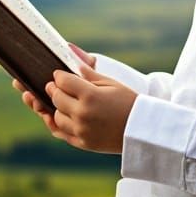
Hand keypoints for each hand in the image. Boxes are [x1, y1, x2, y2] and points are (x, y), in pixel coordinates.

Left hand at [12, 42, 136, 152]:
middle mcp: (83, 114)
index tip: (59, 75)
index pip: (63, 81)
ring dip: (57, 107)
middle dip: (54, 89)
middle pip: (56, 98)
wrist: (141, 129)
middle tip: (55, 86)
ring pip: (56, 117)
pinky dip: (57, 124)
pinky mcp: (83, 144)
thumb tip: (72, 52)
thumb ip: (88, 72)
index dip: (59, 76)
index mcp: (90, 96)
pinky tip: (61, 116)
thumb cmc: (127, 102)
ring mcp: (82, 131)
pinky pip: (61, 133)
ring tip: (63, 101)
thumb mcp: (110, 83)